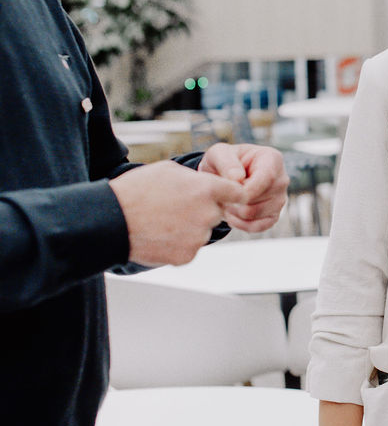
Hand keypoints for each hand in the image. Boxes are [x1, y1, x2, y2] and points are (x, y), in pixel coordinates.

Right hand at [111, 161, 246, 265]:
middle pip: (217, 213)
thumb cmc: (136, 191)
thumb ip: (196, 179)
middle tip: (177, 208)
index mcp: (207, 189)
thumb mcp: (168, 170)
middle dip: (203, 210)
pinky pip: (189, 248)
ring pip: (202, 231)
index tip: (231, 197)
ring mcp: (198, 237)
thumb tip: (208, 183)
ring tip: (162, 221)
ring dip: (189, 228)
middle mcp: (208, 214)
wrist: (110, 221)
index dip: (234, 194)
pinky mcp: (187, 255)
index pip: (239, 193)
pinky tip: (159, 235)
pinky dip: (178, 244)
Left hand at [198, 143, 287, 233]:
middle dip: (234, 200)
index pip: (266, 179)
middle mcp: (282, 180)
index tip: (227, 190)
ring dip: (234, 212)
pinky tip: (231, 214)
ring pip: (254, 214)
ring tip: (225, 201)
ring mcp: (280, 199)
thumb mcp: (219, 154)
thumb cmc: (225, 162)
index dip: (244, 190)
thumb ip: (227, 162)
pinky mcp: (274, 215)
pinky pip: (258, 227)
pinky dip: (240, 224)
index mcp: (273, 159)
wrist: (226, 176)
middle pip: (257, 199)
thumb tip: (238, 179)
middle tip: (222, 194)